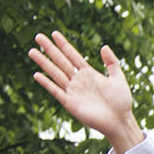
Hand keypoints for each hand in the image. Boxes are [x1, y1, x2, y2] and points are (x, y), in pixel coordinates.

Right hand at [28, 31, 144, 153]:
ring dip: (44, 63)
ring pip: (55, 73)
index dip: (64, 44)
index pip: (73, 56)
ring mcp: (73, 91)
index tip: (54, 33)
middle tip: (38, 36)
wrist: (120, 121)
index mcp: (89, 73)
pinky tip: (37, 75)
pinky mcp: (70, 103)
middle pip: (61, 61)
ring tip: (32, 51)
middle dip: (50, 49)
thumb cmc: (121, 102)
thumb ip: (112, 63)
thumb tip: (104, 46)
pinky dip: (47, 83)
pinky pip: (56, 91)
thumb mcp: (118, 79)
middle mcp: (78, 80)